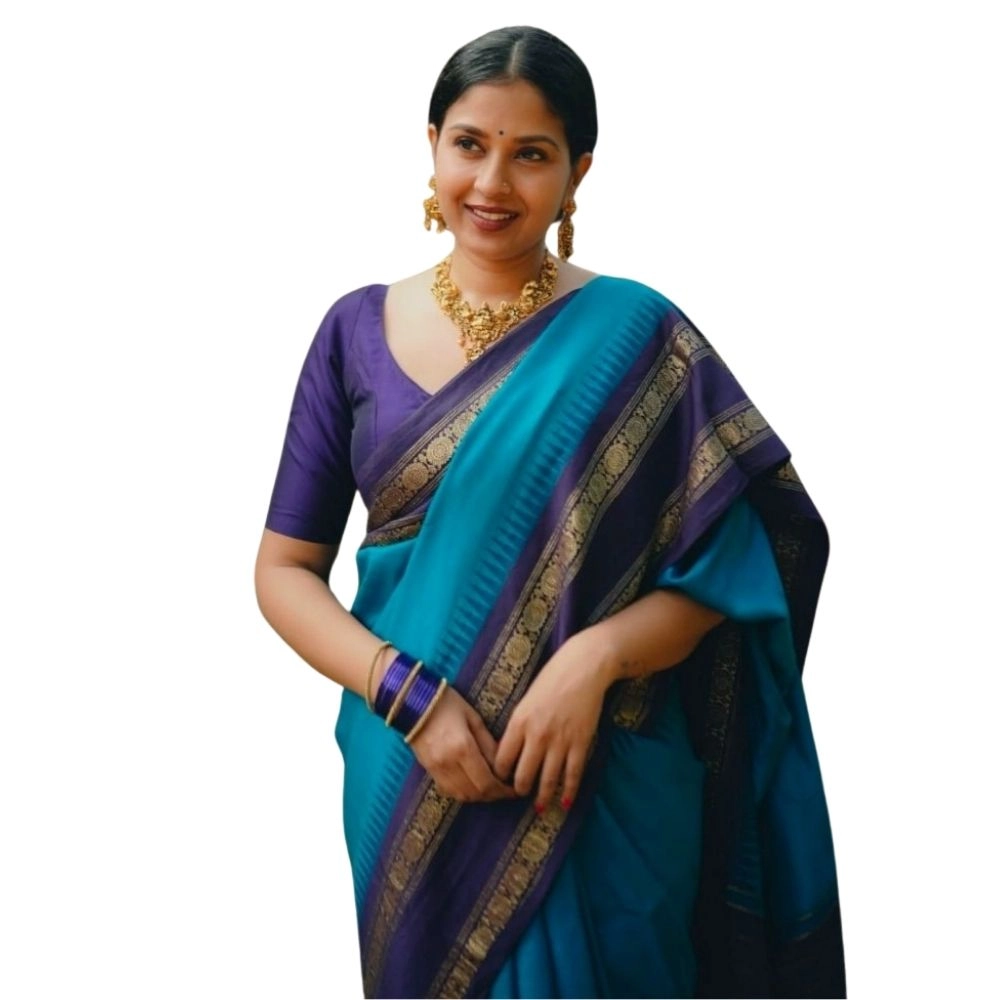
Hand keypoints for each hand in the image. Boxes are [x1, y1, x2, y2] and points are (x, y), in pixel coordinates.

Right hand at [407, 686, 518, 802]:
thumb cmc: (447, 703)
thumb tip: (503, 765)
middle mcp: (448, 763)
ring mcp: (436, 768)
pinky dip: (463, 793)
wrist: (413, 701)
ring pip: (461, 795)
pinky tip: (471, 785)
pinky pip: (448, 790)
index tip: (514, 789)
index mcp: (463, 747)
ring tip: (491, 789)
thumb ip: (488, 743)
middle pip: (475, 793)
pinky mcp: (428, 769)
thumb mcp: (473, 718)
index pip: (487, 782)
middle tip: (506, 790)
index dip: (503, 791)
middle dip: (493, 795)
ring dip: (478, 796)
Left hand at [494, 630, 616, 811]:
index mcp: (519, 722)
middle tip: (519, 795)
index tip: (501, 781)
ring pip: (547, 780)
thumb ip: (519, 725)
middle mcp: (537, 735)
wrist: (582, 667)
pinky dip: (569, 792)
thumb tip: (511, 749)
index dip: (500, 775)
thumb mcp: (526, 700)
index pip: (502, 760)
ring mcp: (560, 741)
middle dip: (519, 790)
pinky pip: (572, 775)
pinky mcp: (580, 743)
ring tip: (539, 808)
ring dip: (542, 798)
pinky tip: (565, 803)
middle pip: (522, 776)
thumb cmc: (551, 679)